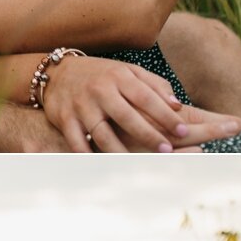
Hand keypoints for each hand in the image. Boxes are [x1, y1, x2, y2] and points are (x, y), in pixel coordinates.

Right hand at [40, 57, 240, 152]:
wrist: (58, 72)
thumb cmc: (103, 75)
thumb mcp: (128, 72)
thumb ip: (154, 85)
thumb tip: (178, 106)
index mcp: (120, 77)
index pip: (146, 97)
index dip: (165, 115)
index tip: (183, 131)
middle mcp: (101, 90)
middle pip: (127, 116)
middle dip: (148, 135)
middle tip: (167, 151)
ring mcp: (81, 105)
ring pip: (102, 133)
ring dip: (121, 152)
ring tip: (138, 167)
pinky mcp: (65, 118)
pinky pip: (77, 142)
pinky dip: (88, 157)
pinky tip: (103, 168)